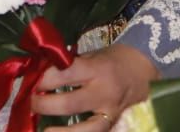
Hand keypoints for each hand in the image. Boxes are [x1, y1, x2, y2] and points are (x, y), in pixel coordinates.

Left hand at [31, 43, 156, 128]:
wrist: (146, 69)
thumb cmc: (115, 58)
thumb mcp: (93, 54)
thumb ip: (70, 65)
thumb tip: (41, 72)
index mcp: (97, 69)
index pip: (64, 74)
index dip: (44, 78)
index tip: (33, 80)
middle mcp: (104, 92)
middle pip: (69, 103)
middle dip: (45, 104)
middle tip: (33, 102)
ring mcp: (111, 112)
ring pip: (84, 129)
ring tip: (44, 131)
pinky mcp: (115, 124)